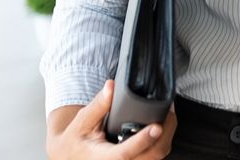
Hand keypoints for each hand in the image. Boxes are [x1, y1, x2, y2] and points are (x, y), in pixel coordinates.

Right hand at [46, 80, 176, 158]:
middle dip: (164, 131)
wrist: (71, 156)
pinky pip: (156, 155)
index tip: (156, 127)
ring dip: (166, 135)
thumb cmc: (76, 141)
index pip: (125, 152)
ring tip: (167, 112)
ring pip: (157, 155)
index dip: (142, 140)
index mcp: (103, 158)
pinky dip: (162, 140)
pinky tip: (161, 124)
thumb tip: (111, 87)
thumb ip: (98, 105)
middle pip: (151, 155)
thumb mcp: (82, 122)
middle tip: (168, 108)